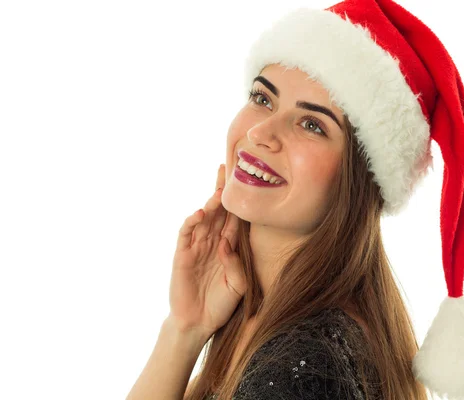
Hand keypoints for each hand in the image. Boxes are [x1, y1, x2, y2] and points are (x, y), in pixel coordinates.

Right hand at [168, 164, 244, 335]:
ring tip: (217, 193)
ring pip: (203, 220)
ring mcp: (196, 247)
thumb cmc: (221, 304)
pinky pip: (186, 234)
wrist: (199, 323)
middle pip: (218, 212)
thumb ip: (236, 264)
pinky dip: (191, 223)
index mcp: (228, 247)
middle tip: (226, 169)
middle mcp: (212, 242)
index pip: (235, 219)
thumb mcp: (238, 285)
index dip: (239, 202)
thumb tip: (226, 243)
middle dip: (222, 192)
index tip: (245, 181)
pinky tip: (199, 213)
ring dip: (209, 205)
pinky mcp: (182, 255)